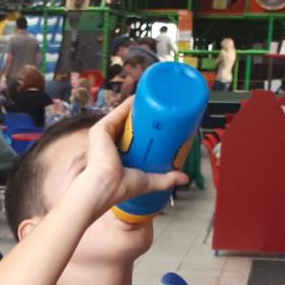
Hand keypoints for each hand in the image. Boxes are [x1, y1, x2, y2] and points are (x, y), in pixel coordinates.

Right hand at [70, 97, 189, 218]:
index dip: (141, 130)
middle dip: (140, 117)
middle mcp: (105, 144)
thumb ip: (166, 179)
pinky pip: (117, 112)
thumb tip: (185, 178)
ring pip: (121, 116)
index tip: (155, 126)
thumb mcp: (148, 181)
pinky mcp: (100, 129)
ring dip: (135, 107)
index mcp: (112, 156)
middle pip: (125, 125)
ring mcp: (101, 135)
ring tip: (151, 100)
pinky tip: (139, 97)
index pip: (128, 138)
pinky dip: (127, 104)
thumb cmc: (121, 187)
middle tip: (157, 112)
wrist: (105, 185)